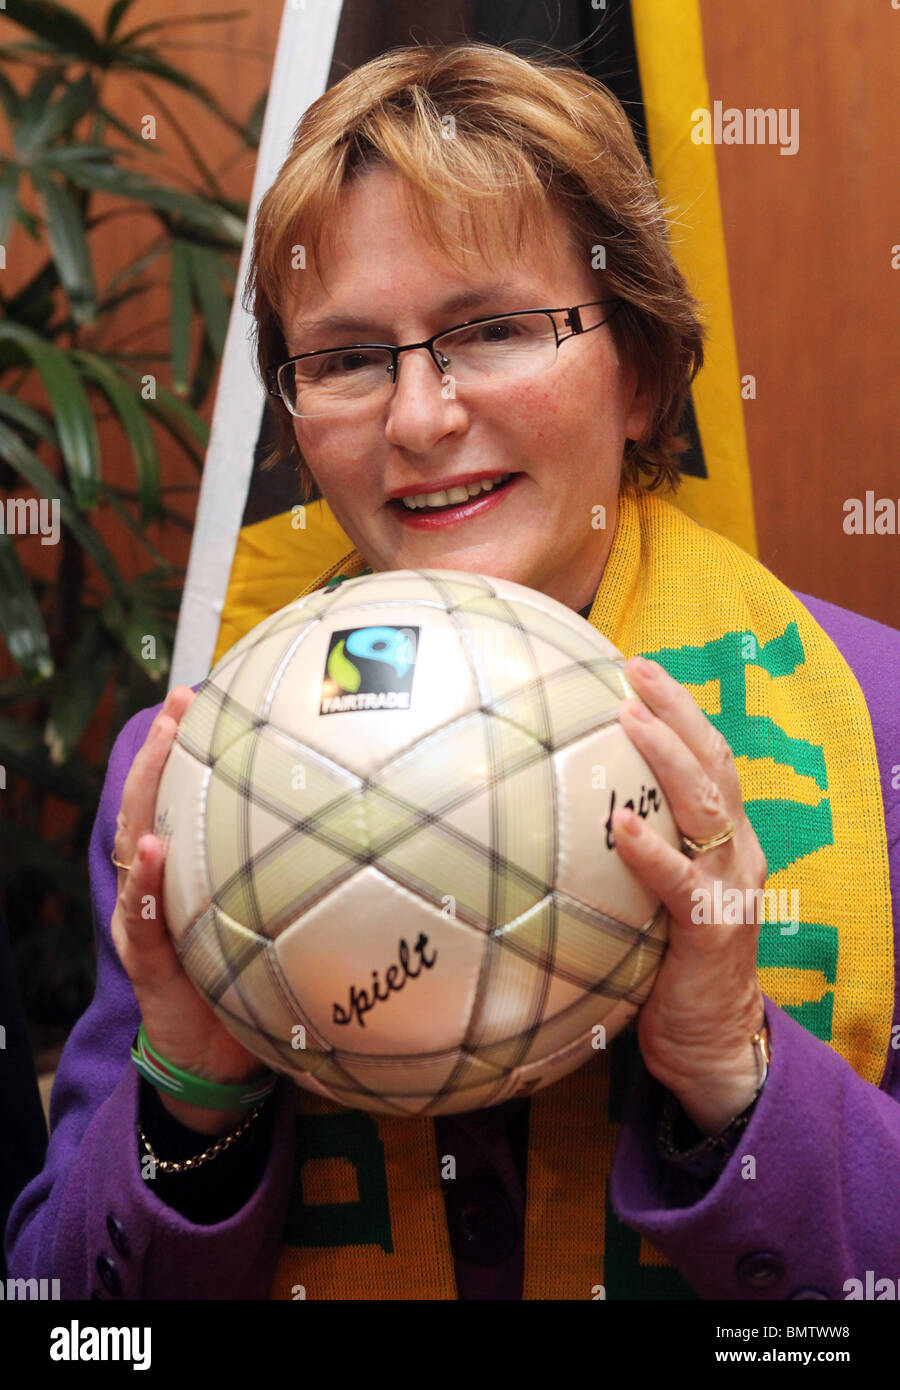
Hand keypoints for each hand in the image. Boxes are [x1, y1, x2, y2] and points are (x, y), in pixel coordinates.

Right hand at [110, 685, 268, 1135]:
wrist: (218, 1066)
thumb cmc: (252, 987)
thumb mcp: (280, 927)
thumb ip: (307, 884)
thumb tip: (382, 837)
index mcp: (189, 875)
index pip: (183, 798)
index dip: (189, 746)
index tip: (210, 691)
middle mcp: (159, 889)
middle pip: (151, 804)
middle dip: (162, 749)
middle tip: (182, 700)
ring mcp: (146, 923)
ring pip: (135, 845)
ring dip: (146, 793)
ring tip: (164, 745)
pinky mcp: (148, 966)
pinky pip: (142, 921)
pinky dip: (145, 886)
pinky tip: (155, 852)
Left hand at [612, 657, 767, 1135]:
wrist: (712, 1044)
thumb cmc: (667, 967)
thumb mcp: (648, 899)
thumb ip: (622, 856)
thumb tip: (548, 816)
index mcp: (724, 840)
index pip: (707, 759)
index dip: (678, 710)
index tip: (634, 669)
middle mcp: (737, 852)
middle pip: (714, 762)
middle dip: (677, 708)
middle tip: (634, 668)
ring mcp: (731, 888)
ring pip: (707, 805)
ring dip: (667, 755)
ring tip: (630, 716)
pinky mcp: (714, 929)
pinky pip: (683, 881)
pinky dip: (651, 849)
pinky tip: (619, 823)